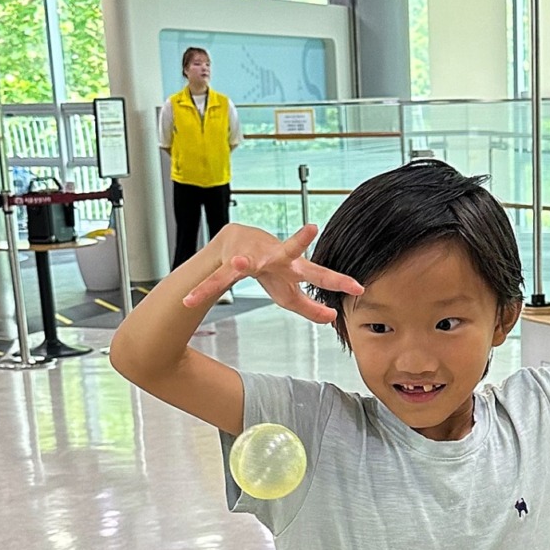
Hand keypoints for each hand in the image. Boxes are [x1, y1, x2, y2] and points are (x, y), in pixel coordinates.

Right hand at [182, 222, 361, 323]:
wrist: (236, 244)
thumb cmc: (268, 270)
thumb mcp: (289, 293)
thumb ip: (310, 308)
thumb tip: (331, 319)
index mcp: (292, 266)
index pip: (320, 274)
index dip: (339, 281)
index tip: (358, 287)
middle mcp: (273, 257)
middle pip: (288, 252)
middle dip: (299, 243)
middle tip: (310, 229)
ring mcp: (250, 257)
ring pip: (245, 262)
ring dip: (241, 264)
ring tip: (237, 266)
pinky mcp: (227, 262)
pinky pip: (214, 282)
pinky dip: (203, 291)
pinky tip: (191, 299)